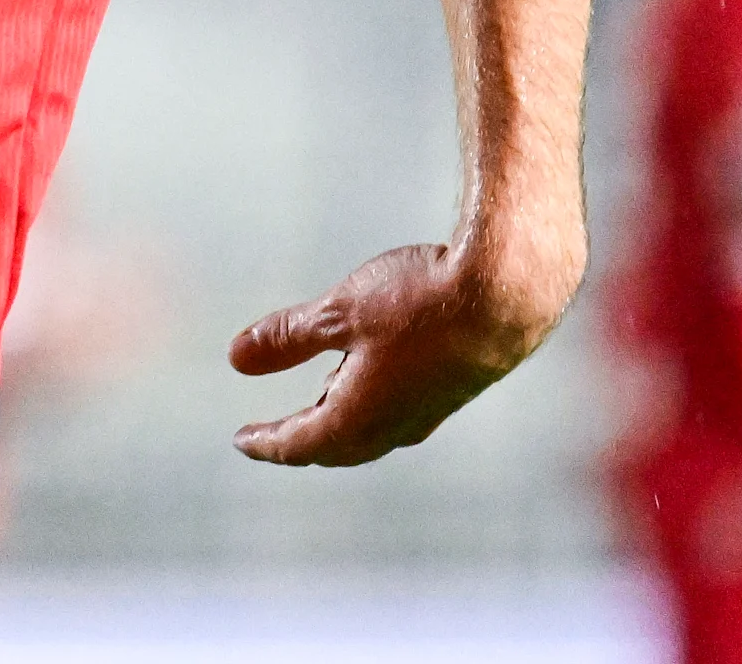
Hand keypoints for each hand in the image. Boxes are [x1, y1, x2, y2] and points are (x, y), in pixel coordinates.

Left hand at [227, 235, 579, 467]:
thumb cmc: (418, 301)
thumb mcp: (339, 311)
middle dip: (300, 442)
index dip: (265, 443)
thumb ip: (287, 337)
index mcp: (358, 418)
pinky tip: (368, 379)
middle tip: (270, 438)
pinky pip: (397, 415)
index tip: (241, 443)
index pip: (299, 442)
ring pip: (369, 433)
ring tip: (315, 405)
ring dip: (336, 425)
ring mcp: (427, 412)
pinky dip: (369, 407)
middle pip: (334, 447)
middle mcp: (393, 428)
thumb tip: (235, 359)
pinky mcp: (451, 390)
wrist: (506, 294)